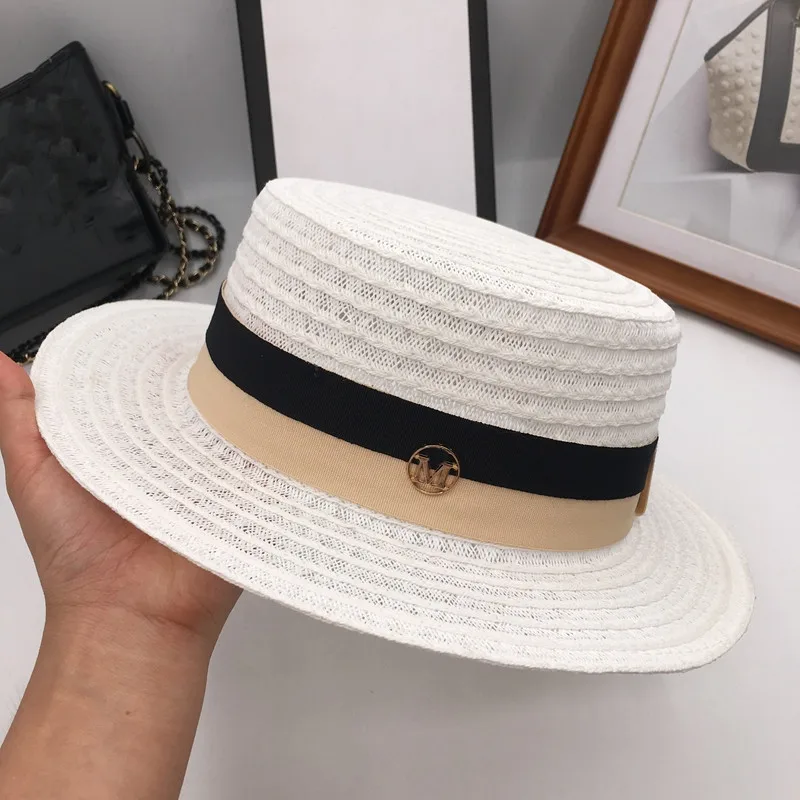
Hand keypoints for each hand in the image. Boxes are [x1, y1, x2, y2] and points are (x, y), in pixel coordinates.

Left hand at [0, 351, 240, 644]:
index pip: (135, 391)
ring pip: (220, 427)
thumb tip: (0, 362)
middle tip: (200, 344)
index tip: (146, 333)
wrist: (129, 618)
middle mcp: (165, 456)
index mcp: (120, 447)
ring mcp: (205, 476)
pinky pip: (251, 461)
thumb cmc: (75, 556)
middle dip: (189, 378)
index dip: (138, 363)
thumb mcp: (34, 477)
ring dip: (225, 408)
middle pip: (182, 404)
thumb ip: (21, 420)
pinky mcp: (238, 496)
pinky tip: (259, 418)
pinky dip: (253, 444)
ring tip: (237, 374)